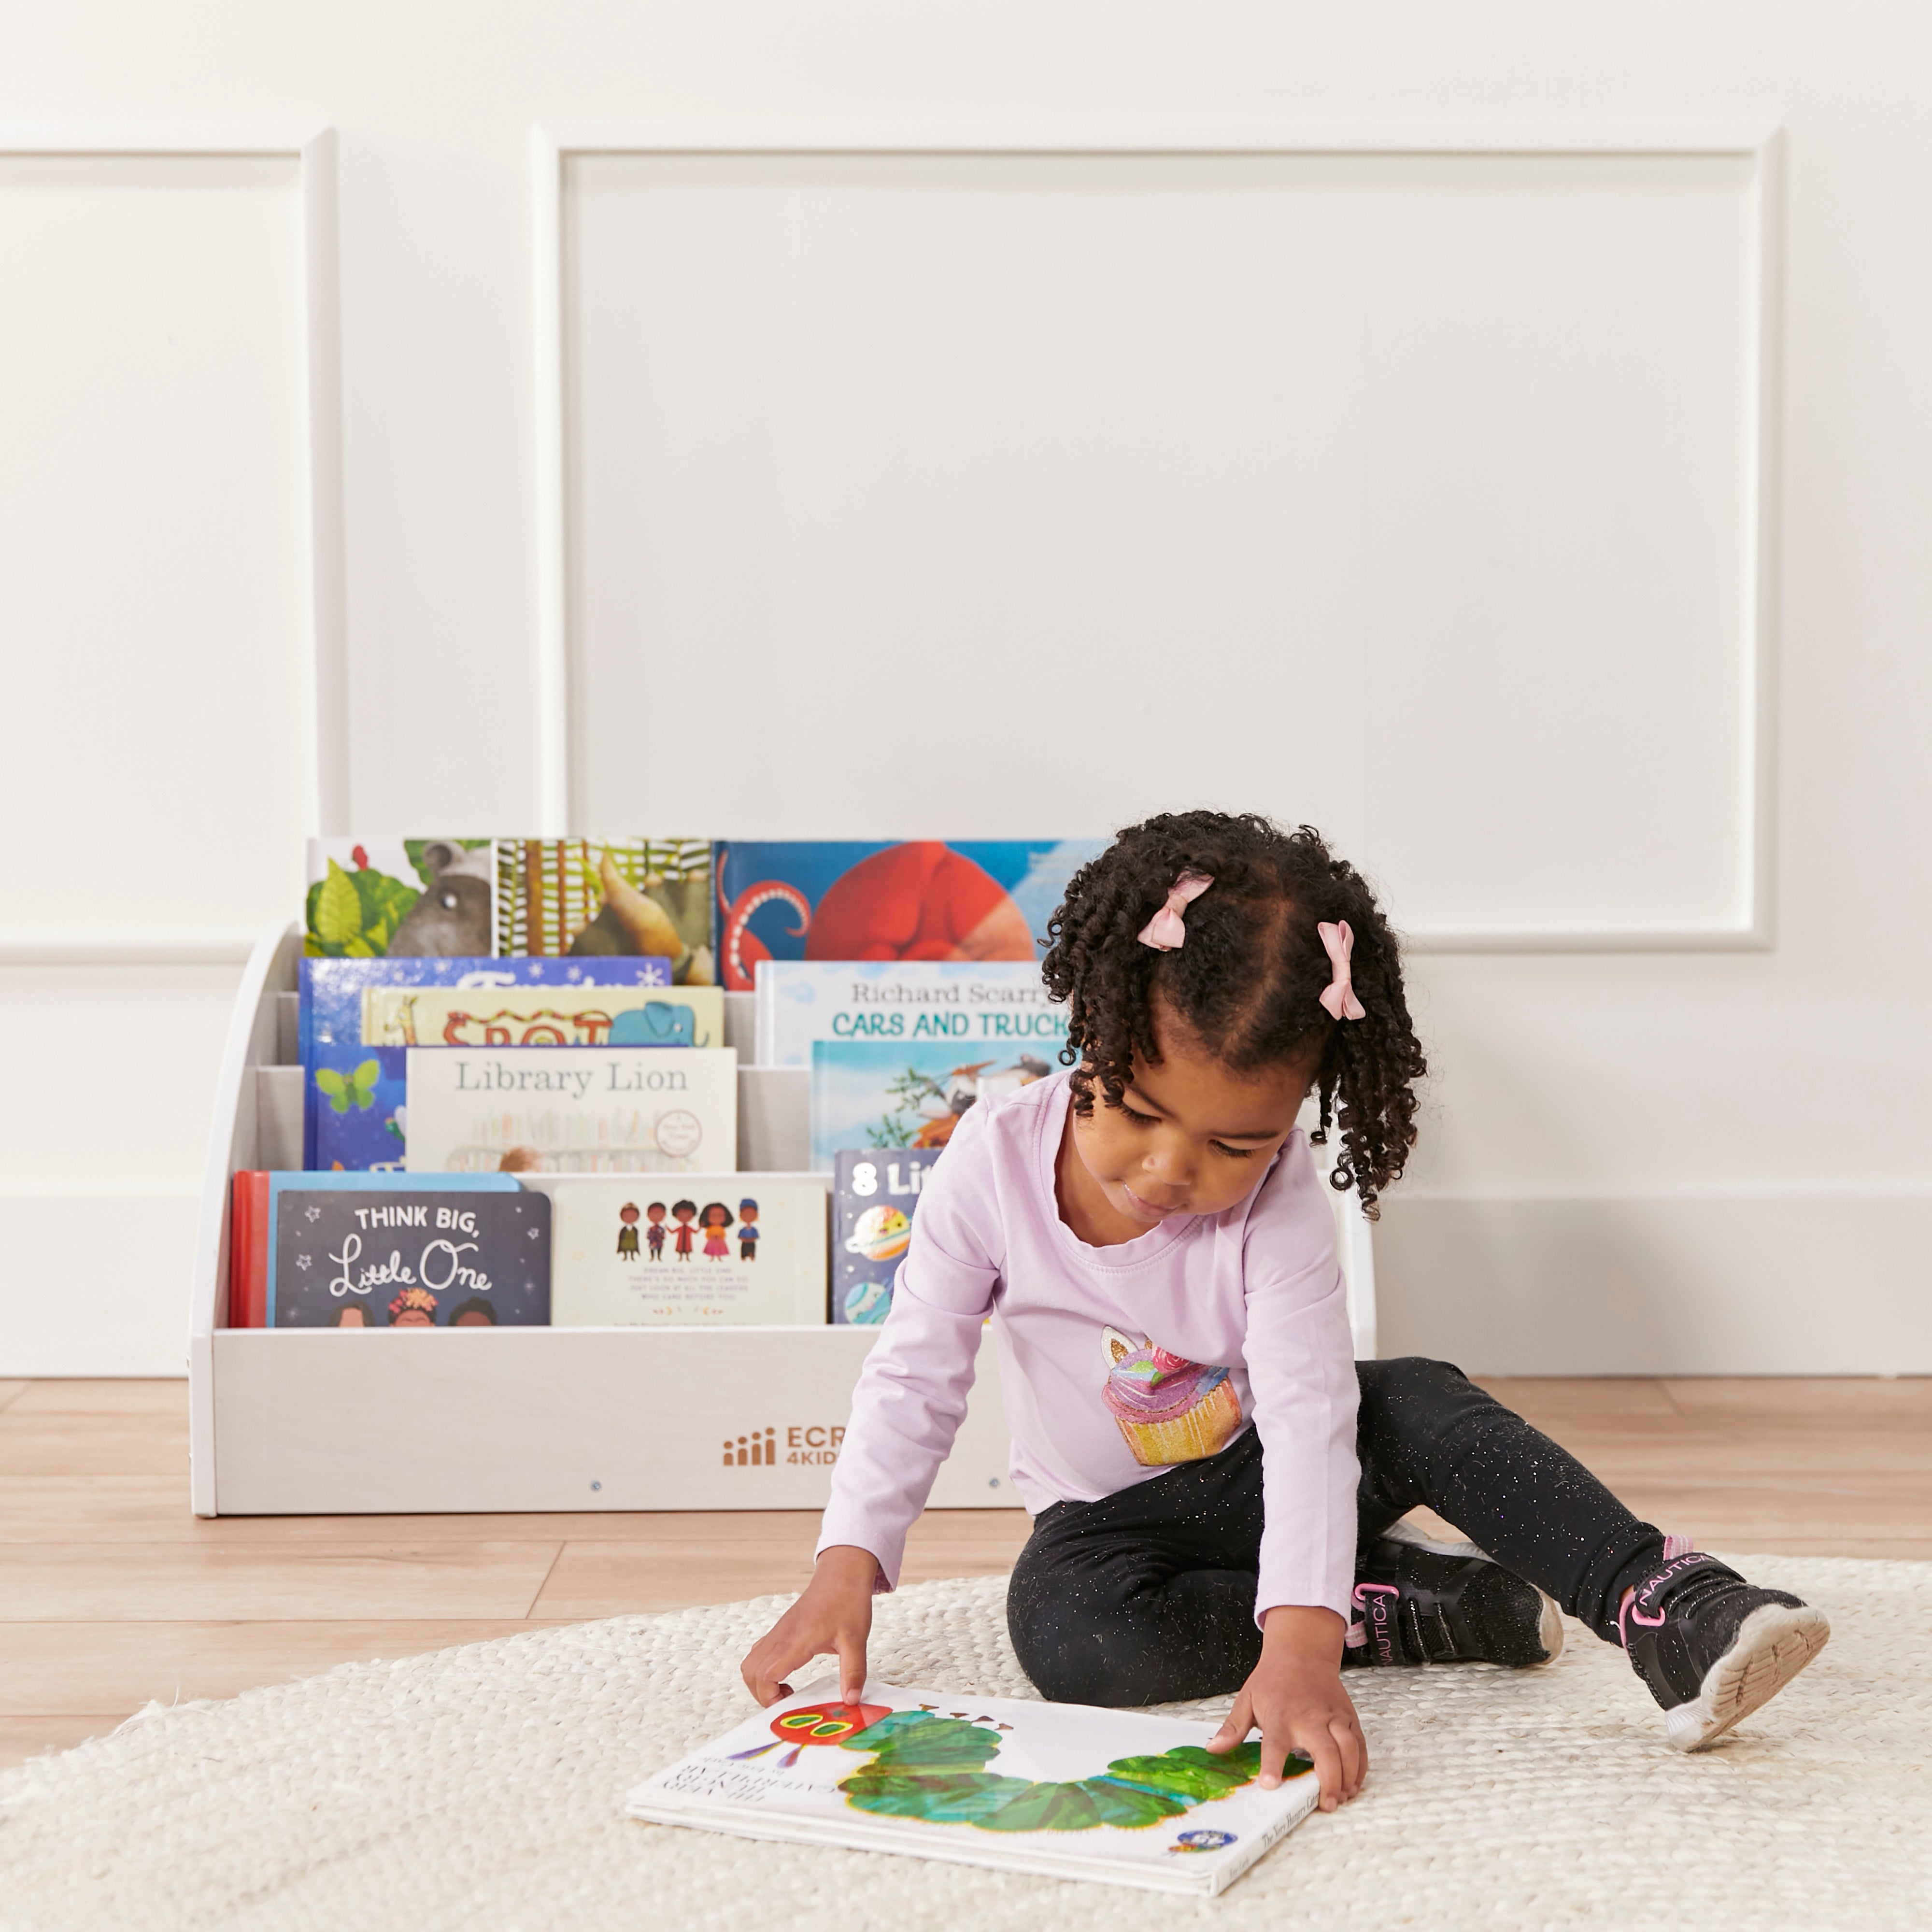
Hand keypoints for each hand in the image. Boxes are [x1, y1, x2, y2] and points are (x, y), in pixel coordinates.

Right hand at [739, 1545, 879, 1706]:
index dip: (769, 1697)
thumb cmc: (848, 1601)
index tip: (789, 1704)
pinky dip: (764, 1669)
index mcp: (796, 1641)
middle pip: (750, 1672)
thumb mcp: (856, 1640)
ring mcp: (778, 1632)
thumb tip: (851, 1700)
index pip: (764, 1675)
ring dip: (760, 1682)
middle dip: (762, 1695)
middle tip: (788, 1701)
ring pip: (750, 1662)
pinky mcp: (781, 1629)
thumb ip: (853, 1672)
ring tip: (786, 1689)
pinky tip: (787, 1673)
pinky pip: (759, 1652)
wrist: (842, 1573)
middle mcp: (781, 1636)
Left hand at [1205, 1604, 1366, 1812]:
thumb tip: (1213, 1749)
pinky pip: (1360, 1744)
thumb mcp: (1247, 1698)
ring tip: (1342, 1797)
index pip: (1275, 1742)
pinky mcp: (1348, 1717)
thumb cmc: (1273, 1679)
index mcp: (1280, 1715)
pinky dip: (1361, 1766)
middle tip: (1325, 1804)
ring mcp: (1333, 1717)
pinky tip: (1354, 1783)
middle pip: (1325, 1750)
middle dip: (1328, 1779)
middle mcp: (1310, 1717)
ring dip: (1348, 1775)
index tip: (1270, 1785)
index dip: (1272, 1764)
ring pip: (1348, 1747)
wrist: (1302, 1651)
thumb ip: (1233, 1727)